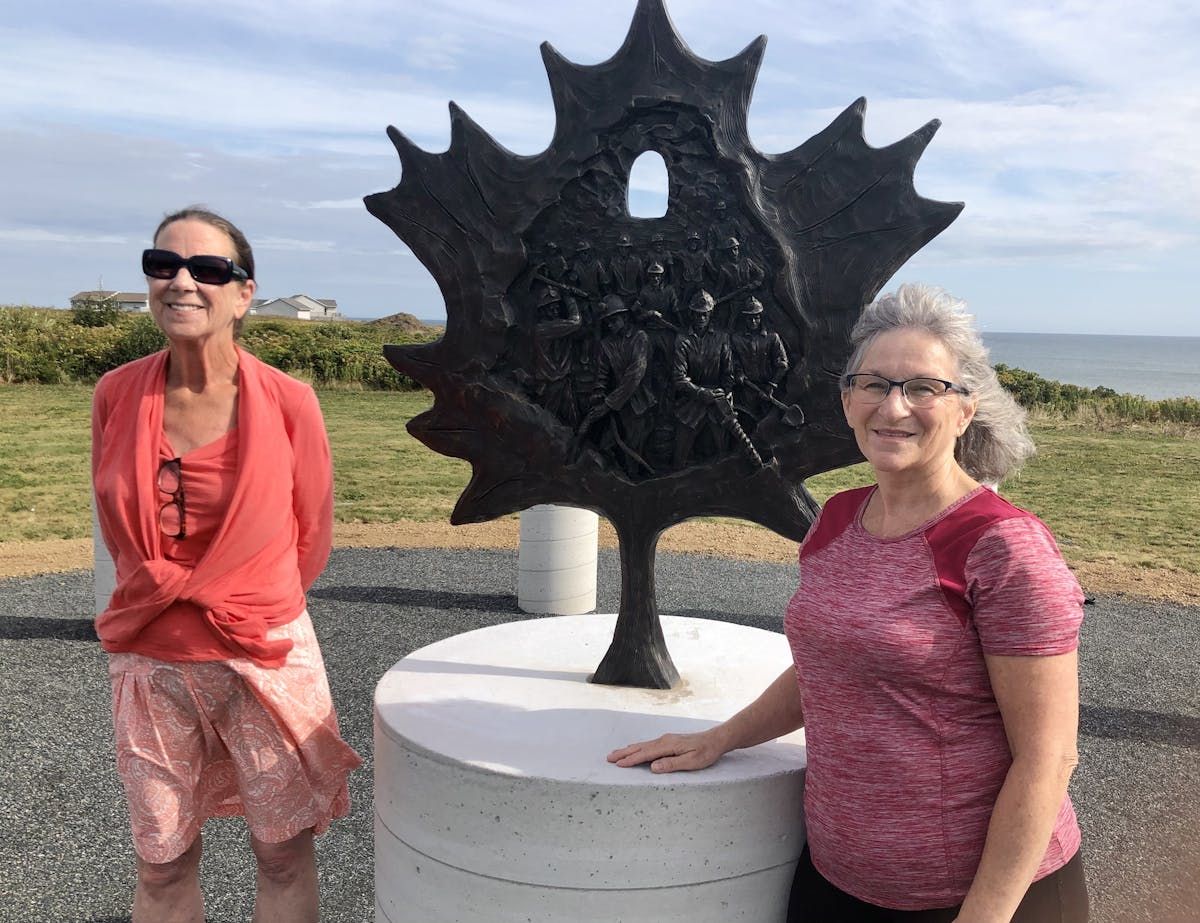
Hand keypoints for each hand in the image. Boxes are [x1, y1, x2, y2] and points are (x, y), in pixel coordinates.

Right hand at [607, 730, 726, 772]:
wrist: (716, 739)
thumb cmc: (705, 752)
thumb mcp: (691, 761)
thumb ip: (672, 764)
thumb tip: (653, 767)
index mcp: (668, 745)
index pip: (645, 754)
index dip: (631, 760)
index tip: (618, 764)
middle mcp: (664, 740)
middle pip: (640, 748)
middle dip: (624, 753)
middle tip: (609, 758)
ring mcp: (666, 740)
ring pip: (643, 745)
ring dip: (629, 750)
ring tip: (617, 753)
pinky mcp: (668, 741)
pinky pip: (649, 745)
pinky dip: (638, 748)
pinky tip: (635, 749)